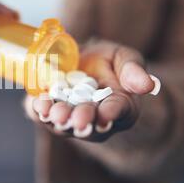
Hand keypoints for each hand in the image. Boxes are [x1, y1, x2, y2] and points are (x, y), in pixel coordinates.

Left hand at [26, 40, 160, 141]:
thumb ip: (133, 69)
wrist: (78, 61)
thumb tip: (147, 85)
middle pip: (88, 124)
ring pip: (63, 124)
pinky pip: (40, 116)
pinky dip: (37, 111)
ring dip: (57, 119)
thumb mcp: (122, 58)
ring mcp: (68, 119)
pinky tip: (36, 103)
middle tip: (75, 118)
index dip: (112, 113)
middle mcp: (93, 119)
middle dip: (81, 120)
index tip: (106, 113)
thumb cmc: (105, 62)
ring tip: (51, 111)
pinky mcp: (46, 112)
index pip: (118, 111)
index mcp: (119, 106)